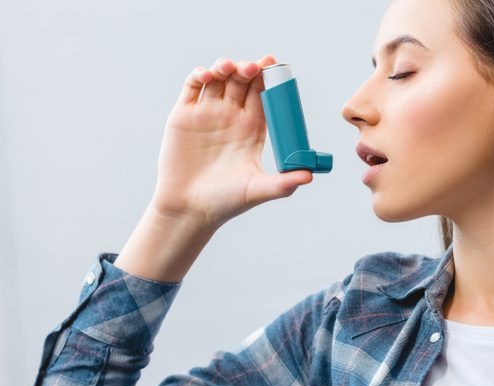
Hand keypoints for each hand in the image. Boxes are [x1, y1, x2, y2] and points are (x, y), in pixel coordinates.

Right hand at [150, 55, 313, 228]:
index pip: (264, 96)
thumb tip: (309, 177)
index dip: (269, 79)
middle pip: (243, 82)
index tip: (275, 67)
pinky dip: (199, 74)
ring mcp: (207, 114)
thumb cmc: (225, 202)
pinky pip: (192, 86)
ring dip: (225, 66)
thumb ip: (283, 184)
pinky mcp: (184, 115)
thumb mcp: (257, 190)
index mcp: (252, 129)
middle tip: (254, 67)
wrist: (188, 209)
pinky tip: (207, 75)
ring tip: (230, 68)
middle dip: (249, 69)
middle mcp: (231, 117)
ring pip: (218, 78)